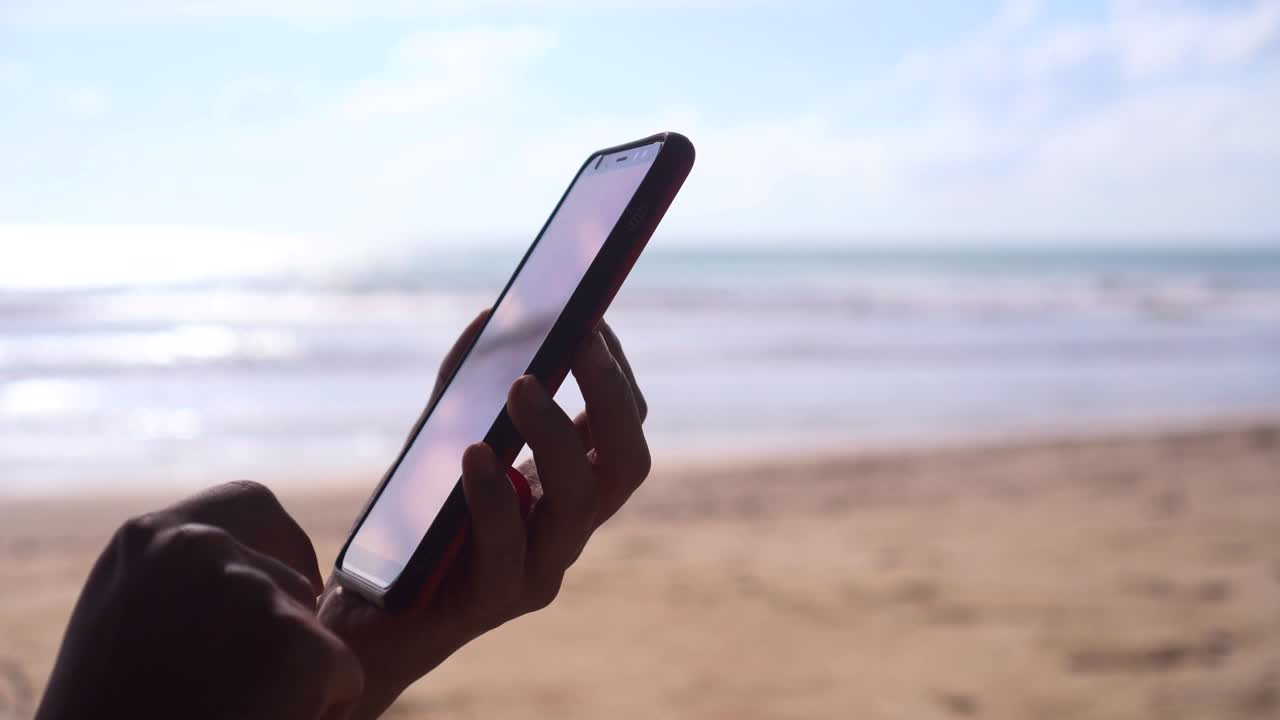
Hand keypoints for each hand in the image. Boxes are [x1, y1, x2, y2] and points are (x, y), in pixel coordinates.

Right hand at [36, 482, 363, 719]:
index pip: (249, 504)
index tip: (286, 590)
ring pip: (314, 629)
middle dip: (292, 617)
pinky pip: (343, 676)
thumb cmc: (110, 717)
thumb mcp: (125, 630)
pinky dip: (322, 709)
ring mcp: (250, 591)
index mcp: (146, 540)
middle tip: (263, 675)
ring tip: (236, 712)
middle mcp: (198, 546)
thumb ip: (180, 590)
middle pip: (292, 569)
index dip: (279, 550)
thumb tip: (255, 578)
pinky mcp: (299, 647)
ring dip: (293, 672)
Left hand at [318, 314, 650, 719]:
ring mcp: (538, 570)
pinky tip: (473, 454)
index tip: (591, 319)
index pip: (620, 431)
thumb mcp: (439, 444)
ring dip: (555, 435)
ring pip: (580, 503)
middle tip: (578, 340)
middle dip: (610, 397)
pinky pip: (506, 548)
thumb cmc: (412, 526)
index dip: (615, 374)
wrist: (366, 619)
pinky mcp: (493, 603)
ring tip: (522, 385)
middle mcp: (566, 530)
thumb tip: (490, 317)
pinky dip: (493, 495)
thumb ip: (464, 388)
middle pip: (625, 464)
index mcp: (565, 491)